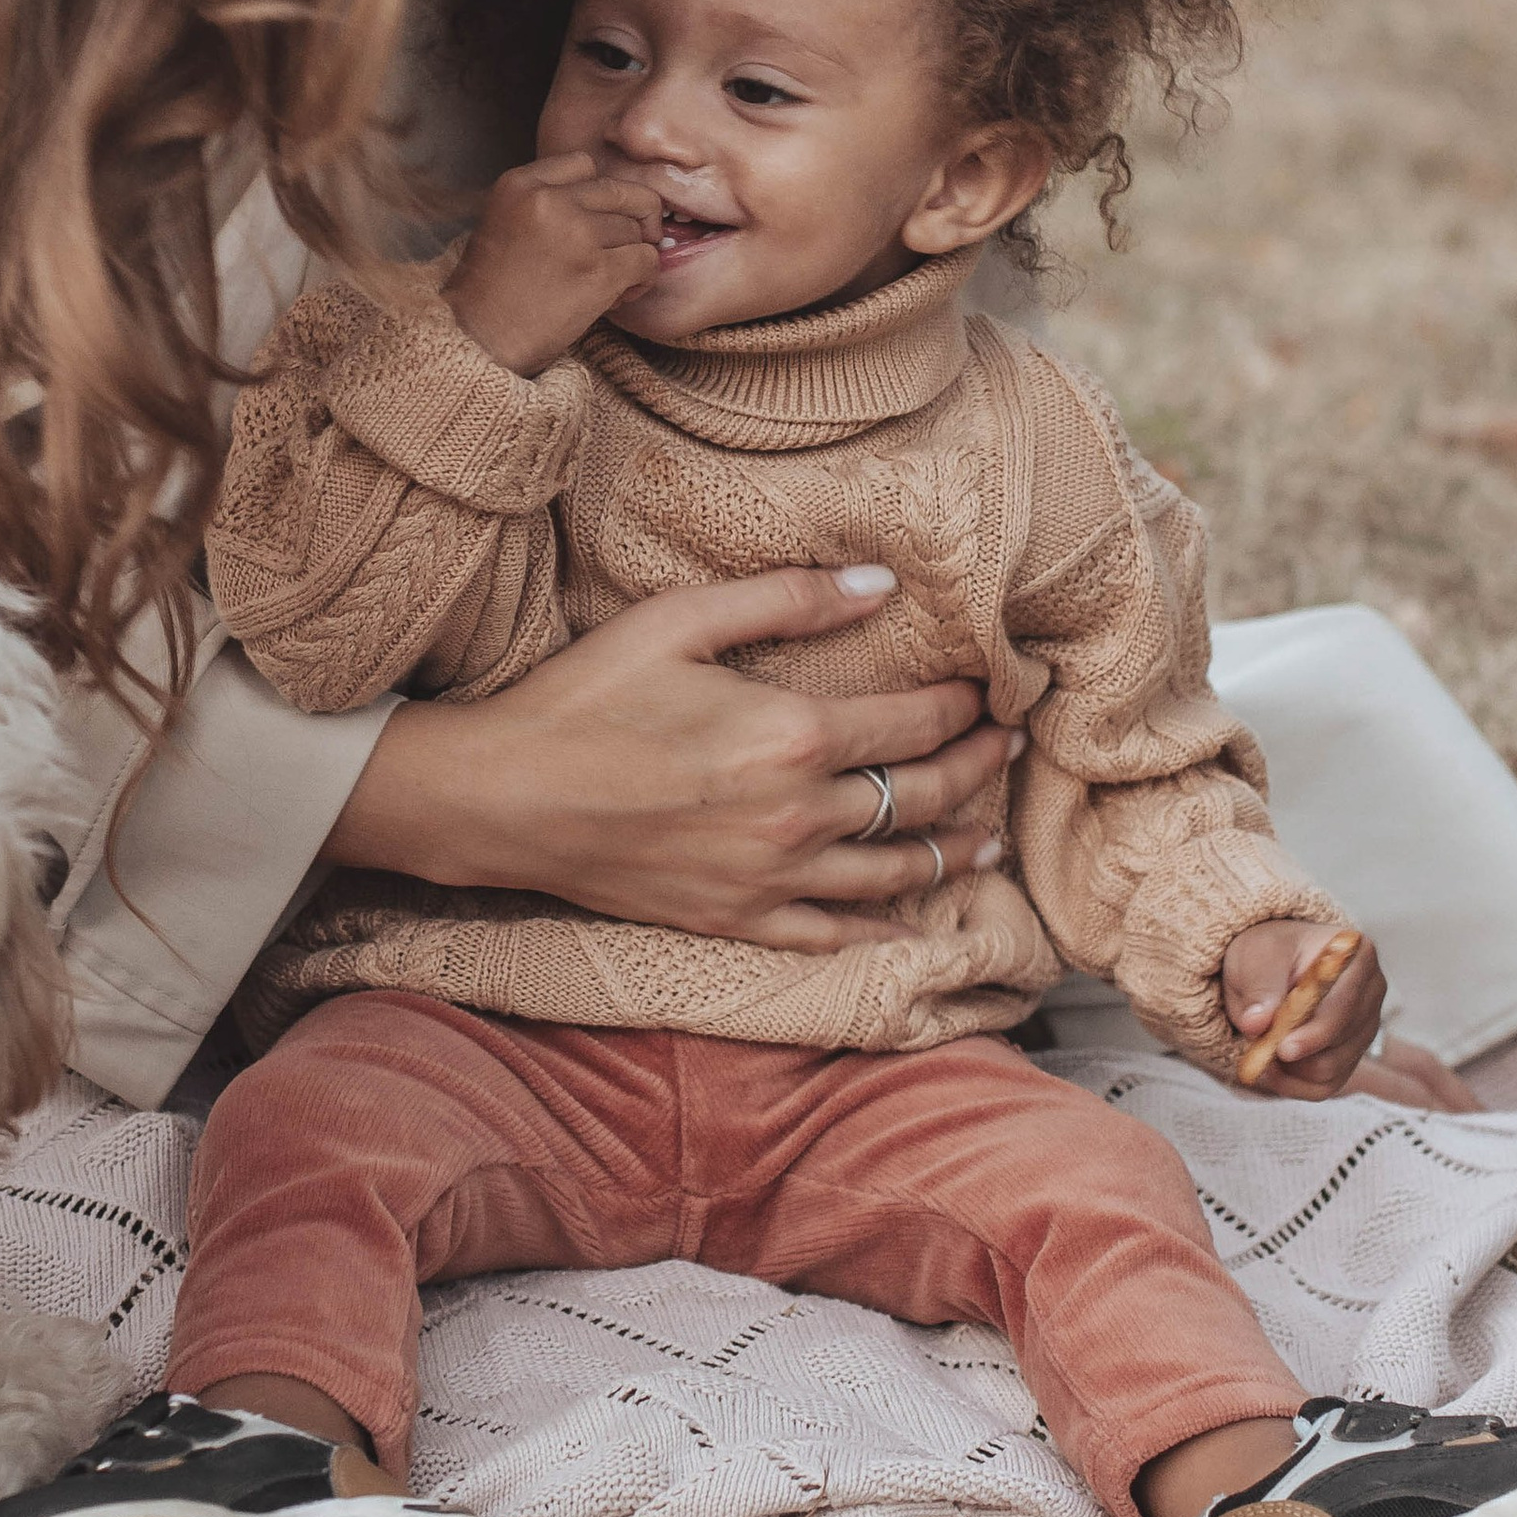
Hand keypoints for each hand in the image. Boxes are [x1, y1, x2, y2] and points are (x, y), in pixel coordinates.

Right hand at [322, 567, 1015, 950]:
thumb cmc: (587, 698)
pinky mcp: (738, 920)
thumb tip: (878, 582)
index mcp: (793, 735)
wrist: (507, 798)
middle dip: (977, 769)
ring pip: (894, 873)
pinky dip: (884, 925)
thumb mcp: (680, 620)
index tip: (986, 691)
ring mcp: (771, 879)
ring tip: (987, 837)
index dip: (963, 706)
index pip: (915, 724)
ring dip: (953, 851)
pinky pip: (834, 933)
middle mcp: (798, 816)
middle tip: (1009, 749)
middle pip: (921, 797)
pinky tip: (910, 916)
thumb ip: (787, 599)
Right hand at [444, 153, 661, 373]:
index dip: (598, 194)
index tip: (594, 221)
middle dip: (635, 219)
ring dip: (634, 257)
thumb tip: (610, 202)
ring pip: (637, 231)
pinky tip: (621, 294)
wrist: (479, 339)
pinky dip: (643, 279)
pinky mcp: (599, 272)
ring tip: (611, 282)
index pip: (584, 164)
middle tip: (628, 245)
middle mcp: (549, 200)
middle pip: (622, 192)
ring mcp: (576, 234)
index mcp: (519, 184)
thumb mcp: (503, 220)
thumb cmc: (491, 290)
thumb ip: (546, 199)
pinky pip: (647, 261)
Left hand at [1224, 918, 1386, 1098]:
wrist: (1267, 964)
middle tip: (1259, 1053)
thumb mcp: (1254, 958)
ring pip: (1332, 1069)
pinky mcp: (1352, 1054)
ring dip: (1291, 1069)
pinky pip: (1327, 1086)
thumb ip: (1259, 988)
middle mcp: (1371, 993)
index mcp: (1356, 956)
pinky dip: (1295, 1084)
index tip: (1283, 1049)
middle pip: (1342, 1043)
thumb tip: (1256, 1024)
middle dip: (1297, 1054)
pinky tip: (1272, 1068)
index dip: (1315, 1033)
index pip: (1344, 1005)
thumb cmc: (1266, 953)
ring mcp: (1365, 1027)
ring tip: (1259, 1051)